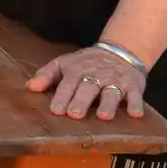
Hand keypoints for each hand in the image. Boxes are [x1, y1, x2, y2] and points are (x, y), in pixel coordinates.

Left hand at [27, 47, 147, 120]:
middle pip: (88, 87)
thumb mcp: (64, 64)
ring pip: (112, 92)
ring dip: (108, 103)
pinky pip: (137, 95)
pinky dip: (136, 104)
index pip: (68, 84)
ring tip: (103, 116)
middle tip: (75, 115)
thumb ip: (47, 75)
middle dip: (81, 101)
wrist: (119, 51)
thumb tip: (30, 87)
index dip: (62, 96)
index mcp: (77, 70)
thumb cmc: (86, 64)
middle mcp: (97, 75)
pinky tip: (135, 114)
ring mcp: (116, 80)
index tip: (56, 110)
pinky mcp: (134, 86)